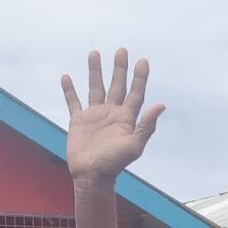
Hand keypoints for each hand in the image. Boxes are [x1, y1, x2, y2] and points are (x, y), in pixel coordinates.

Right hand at [62, 49, 164, 181]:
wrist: (92, 176)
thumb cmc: (114, 164)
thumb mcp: (134, 145)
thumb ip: (146, 125)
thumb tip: (161, 105)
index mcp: (126, 119)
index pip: (135, 93)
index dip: (140, 78)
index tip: (143, 61)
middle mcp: (111, 114)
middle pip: (117, 86)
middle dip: (120, 69)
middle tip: (122, 51)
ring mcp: (95, 117)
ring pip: (95, 88)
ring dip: (95, 72)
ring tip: (95, 53)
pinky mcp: (79, 122)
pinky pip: (73, 102)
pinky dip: (69, 90)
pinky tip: (67, 77)